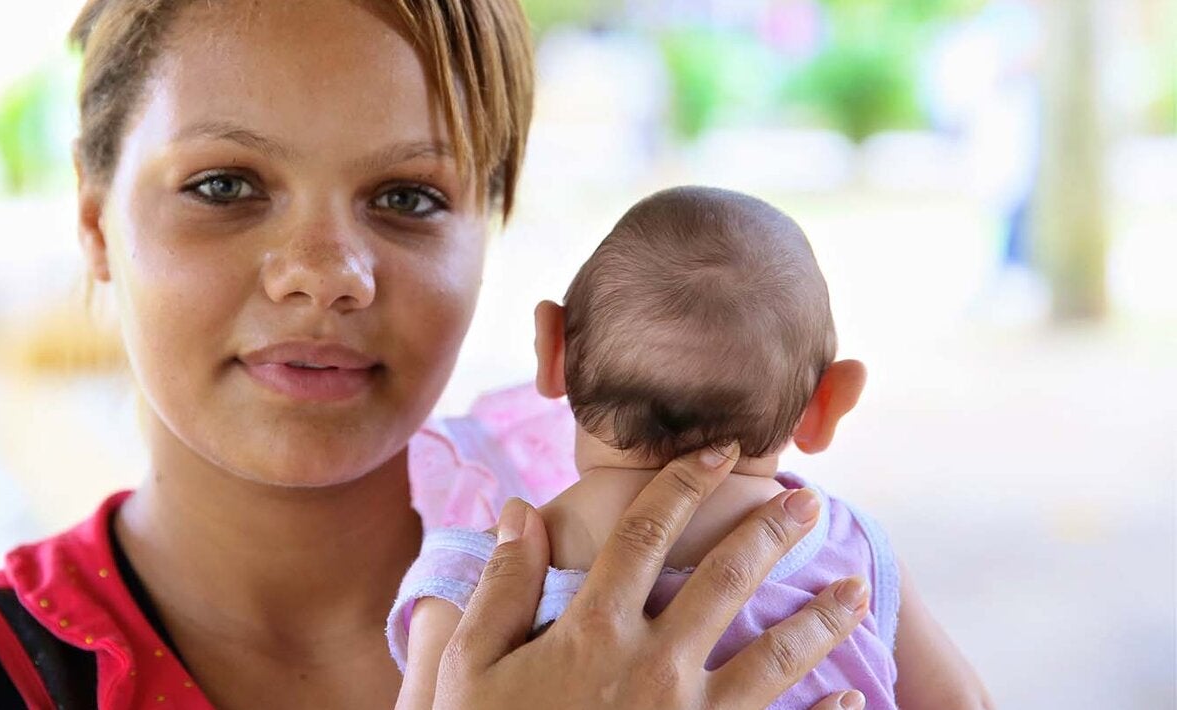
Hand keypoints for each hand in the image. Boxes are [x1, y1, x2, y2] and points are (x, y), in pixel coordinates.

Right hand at [434, 443, 869, 708]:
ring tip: (854, 591)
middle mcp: (653, 666)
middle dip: (771, 534)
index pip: (646, 535)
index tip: (719, 450)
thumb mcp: (471, 666)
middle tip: (810, 503)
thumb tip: (518, 511)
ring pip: (773, 659)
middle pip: (726, 581)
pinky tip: (854, 697)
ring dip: (820, 621)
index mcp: (594, 630)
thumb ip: (502, 587)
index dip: (684, 484)